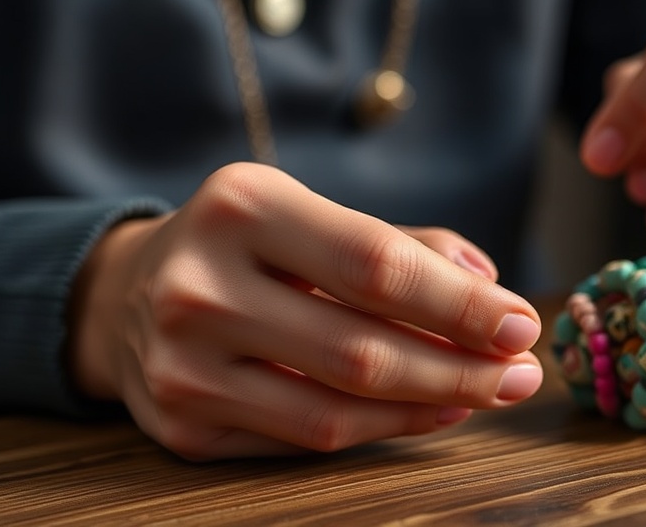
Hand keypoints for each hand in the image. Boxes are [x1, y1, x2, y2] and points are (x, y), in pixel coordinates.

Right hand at [68, 163, 542, 459]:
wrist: (124, 292)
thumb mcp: (308, 214)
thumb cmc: (242, 246)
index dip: (457, 305)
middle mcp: (199, 284)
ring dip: (428, 407)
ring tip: (485, 394)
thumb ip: (400, 243)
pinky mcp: (181, 424)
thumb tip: (486, 287)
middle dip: (460, 368)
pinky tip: (425, 412)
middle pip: (360, 349)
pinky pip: (303, 438)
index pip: (374, 264)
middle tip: (521, 374)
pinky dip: (377, 429)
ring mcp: (181, 363)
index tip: (521, 324)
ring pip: (335, 409)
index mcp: (242, 206)